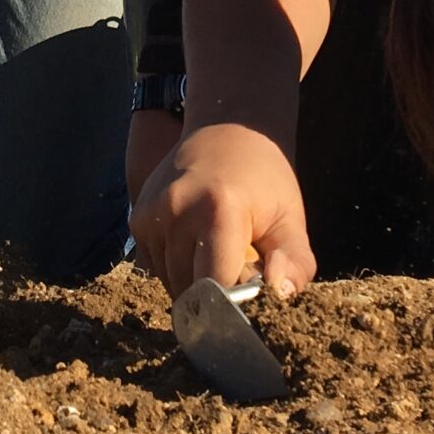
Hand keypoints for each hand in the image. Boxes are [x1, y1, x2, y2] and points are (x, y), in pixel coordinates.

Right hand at [128, 121, 316, 298]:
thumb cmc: (264, 181)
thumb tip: (279, 293)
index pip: (217, 286)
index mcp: (218, 210)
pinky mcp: (138, 218)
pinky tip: (195, 243)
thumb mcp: (291, 219)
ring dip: (193, 282)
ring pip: (170, 281)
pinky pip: (155, 266)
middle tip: (237, 267)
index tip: (249, 296)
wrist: (226, 132)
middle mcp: (177, 210)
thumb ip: (295, 262)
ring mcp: (152, 213)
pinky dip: (176, 267)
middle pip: (190, 288)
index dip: (235, 302)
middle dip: (215, 294)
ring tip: (216, 251)